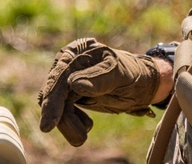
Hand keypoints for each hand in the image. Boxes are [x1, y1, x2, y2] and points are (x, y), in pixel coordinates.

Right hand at [38, 38, 158, 146]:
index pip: (60, 76)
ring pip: (56, 105)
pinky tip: (87, 125)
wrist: (142, 85)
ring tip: (84, 135)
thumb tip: (73, 85)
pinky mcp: (70, 93)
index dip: (53, 100)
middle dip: (62, 117)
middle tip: (79, 139)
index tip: (49, 125)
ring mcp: (68, 78)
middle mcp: (69, 62)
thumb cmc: (134, 76)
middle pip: (54, 92)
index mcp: (79, 51)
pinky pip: (62, 111)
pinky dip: (72, 122)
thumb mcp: (121, 76)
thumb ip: (100, 79)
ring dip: (68, 124)